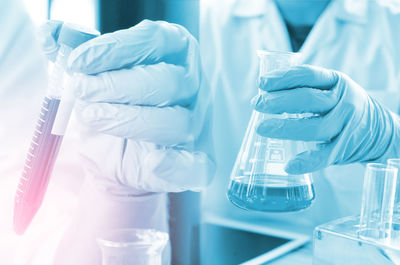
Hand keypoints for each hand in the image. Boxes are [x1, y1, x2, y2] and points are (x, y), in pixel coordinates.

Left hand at [39, 20, 214, 192]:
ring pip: (178, 121)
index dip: (118, 48)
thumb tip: (51, 33)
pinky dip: (175, 165)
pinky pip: (197, 165)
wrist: (116, 156)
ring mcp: (198, 124)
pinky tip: (151, 162)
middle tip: (81, 91)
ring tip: (92, 118)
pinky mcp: (197, 160)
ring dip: (132, 121)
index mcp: (173, 55)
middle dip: (120, 86)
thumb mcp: (91, 79)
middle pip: (169, 81)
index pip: (157, 41)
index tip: (79, 61)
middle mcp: (191, 86)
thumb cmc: (109, 109)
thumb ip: (75, 55)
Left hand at [252, 65, 399, 173]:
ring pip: (315, 127)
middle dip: (278, 102)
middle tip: (257, 104)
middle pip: (308, 100)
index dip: (283, 78)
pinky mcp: (343, 149)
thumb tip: (264, 92)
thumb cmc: (341, 107)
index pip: (308, 75)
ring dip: (285, 128)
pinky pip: (324, 157)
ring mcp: (344, 126)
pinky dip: (306, 162)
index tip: (262, 83)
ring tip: (261, 128)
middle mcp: (342, 102)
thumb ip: (304, 88)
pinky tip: (289, 165)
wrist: (378, 130)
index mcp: (336, 82)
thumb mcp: (330, 89)